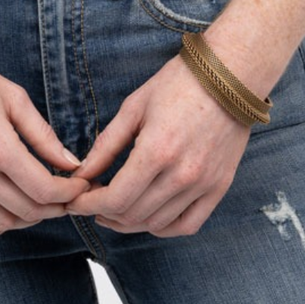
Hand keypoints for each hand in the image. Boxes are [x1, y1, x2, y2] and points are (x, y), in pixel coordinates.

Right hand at [0, 34, 89, 237]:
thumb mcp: (13, 97)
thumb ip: (43, 135)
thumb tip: (71, 163)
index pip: (44, 189)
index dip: (70, 193)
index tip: (82, 185)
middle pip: (27, 210)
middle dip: (56, 207)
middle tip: (67, 195)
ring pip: (2, 223)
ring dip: (28, 218)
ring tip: (40, 201)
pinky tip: (7, 210)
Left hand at [66, 53, 251, 236]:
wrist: (229, 76)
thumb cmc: (178, 84)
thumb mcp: (134, 107)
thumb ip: (106, 145)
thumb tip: (81, 173)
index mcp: (156, 151)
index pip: (115, 199)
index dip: (88, 206)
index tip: (75, 202)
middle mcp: (181, 174)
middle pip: (133, 215)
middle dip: (104, 214)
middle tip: (92, 203)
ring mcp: (203, 184)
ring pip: (157, 224)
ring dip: (130, 222)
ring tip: (116, 208)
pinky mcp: (219, 187)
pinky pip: (187, 225)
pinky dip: (163, 228)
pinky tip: (148, 216)